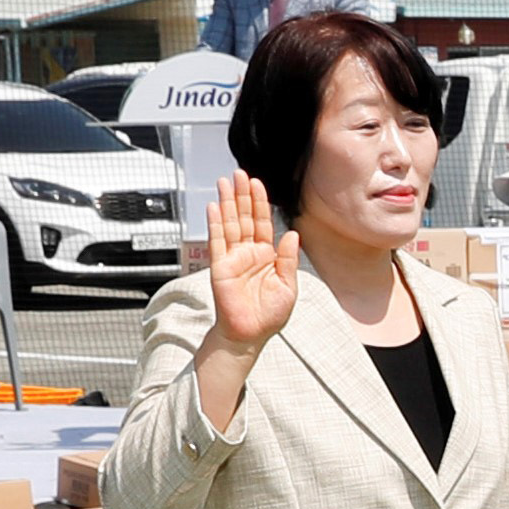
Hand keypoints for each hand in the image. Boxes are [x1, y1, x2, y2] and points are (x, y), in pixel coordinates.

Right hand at [206, 173, 297, 350]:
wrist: (250, 335)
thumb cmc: (269, 315)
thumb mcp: (288, 286)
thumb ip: (289, 259)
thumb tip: (293, 234)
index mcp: (266, 256)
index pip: (263, 223)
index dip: (260, 203)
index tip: (257, 183)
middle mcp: (248, 253)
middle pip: (245, 218)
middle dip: (242, 195)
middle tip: (239, 173)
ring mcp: (233, 258)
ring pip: (230, 224)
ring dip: (227, 203)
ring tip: (224, 182)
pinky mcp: (220, 267)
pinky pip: (217, 242)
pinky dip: (216, 224)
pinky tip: (214, 207)